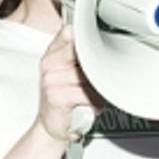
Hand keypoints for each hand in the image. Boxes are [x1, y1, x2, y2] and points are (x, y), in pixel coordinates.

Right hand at [37, 24, 96, 143]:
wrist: (53, 126)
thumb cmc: (68, 99)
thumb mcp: (73, 72)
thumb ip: (84, 56)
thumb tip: (110, 42)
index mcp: (52, 52)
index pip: (72, 32)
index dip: (89, 39)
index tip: (101, 48)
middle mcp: (49, 63)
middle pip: (84, 52)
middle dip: (97, 66)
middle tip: (100, 78)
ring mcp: (51, 78)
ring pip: (89, 75)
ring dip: (98, 87)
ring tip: (94, 95)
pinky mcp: (56, 95)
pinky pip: (87, 93)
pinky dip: (95, 101)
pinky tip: (92, 105)